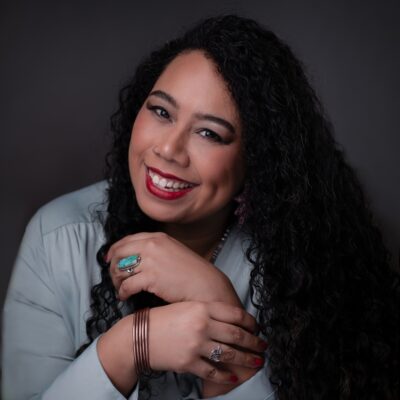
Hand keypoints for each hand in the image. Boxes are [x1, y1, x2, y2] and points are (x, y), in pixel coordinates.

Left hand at [107, 232, 240, 304]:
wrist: (205, 285)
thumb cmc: (192, 272)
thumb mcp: (174, 251)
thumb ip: (156, 249)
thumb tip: (136, 258)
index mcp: (157, 237)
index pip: (127, 240)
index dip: (114, 250)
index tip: (109, 260)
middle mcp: (152, 245)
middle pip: (119, 253)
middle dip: (112, 267)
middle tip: (114, 277)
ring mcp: (151, 260)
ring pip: (120, 269)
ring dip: (116, 281)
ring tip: (120, 289)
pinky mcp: (150, 278)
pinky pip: (126, 285)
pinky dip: (122, 292)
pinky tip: (125, 297)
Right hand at [148, 301, 266, 383]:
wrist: (140, 335)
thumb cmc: (163, 319)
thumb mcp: (186, 306)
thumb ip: (207, 311)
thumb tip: (231, 322)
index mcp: (202, 307)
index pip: (234, 314)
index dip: (250, 322)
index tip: (257, 327)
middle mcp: (202, 325)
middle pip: (236, 335)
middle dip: (253, 342)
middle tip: (263, 346)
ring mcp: (196, 344)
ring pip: (228, 354)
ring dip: (245, 359)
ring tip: (256, 362)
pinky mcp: (189, 363)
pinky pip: (212, 371)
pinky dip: (225, 376)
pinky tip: (233, 377)